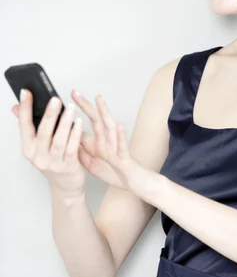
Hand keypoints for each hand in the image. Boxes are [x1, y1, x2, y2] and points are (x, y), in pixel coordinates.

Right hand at [12, 89, 85, 196]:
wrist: (66, 187)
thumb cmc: (53, 162)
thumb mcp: (39, 146)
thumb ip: (31, 127)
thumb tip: (18, 107)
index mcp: (28, 149)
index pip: (24, 126)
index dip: (25, 108)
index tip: (26, 92)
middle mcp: (38, 157)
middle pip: (43, 132)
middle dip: (49, 114)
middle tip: (55, 99)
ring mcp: (53, 164)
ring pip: (59, 140)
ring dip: (65, 122)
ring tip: (70, 108)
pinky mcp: (68, 167)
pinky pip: (72, 148)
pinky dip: (75, 134)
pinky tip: (79, 123)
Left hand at [12, 90, 157, 199]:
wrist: (129, 183)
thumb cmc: (112, 171)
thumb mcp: (90, 161)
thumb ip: (80, 149)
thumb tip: (67, 137)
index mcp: (98, 142)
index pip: (87, 122)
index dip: (79, 111)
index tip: (69, 97)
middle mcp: (106, 141)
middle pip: (96, 120)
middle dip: (86, 106)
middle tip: (75, 93)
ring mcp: (115, 147)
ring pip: (110, 128)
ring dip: (105, 113)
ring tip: (99, 100)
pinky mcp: (124, 157)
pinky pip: (122, 145)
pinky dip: (120, 136)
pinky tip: (118, 126)